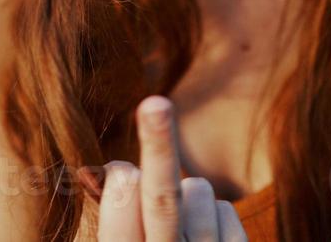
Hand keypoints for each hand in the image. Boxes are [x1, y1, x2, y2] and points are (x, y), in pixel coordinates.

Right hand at [81, 96, 247, 241]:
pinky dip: (211, 214)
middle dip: (159, 147)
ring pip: (197, 192)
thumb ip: (112, 220)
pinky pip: (224, 210)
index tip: (122, 168)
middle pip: (164, 199)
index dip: (121, 182)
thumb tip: (105, 170)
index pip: (123, 212)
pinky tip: (200, 237)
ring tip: (175, 222)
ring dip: (185, 192)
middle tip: (155, 102)